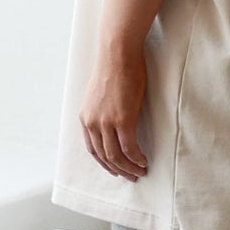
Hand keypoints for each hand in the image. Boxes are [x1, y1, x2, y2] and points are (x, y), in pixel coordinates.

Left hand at [79, 46, 148, 179]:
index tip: (115, 169)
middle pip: (103, 156)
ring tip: (140, 172)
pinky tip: (144, 161)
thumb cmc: (114, 67)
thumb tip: (114, 120)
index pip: (92, 149)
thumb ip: (103, 109)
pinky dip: (136, 158)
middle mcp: (92, 122)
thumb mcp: (101, 93)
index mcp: (85, 117)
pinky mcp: (122, 119)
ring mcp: (106, 122)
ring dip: (129, 168)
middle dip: (118, 170)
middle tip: (131, 176)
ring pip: (116, 156)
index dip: (104, 162)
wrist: (118, 53)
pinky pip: (129, 147)